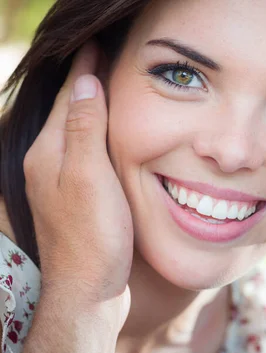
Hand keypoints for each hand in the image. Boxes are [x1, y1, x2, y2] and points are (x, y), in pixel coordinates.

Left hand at [23, 42, 131, 328]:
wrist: (89, 289)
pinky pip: (83, 152)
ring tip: (111, 89)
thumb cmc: (94, 235)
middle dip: (86, 83)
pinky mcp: (75, 198)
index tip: (100, 44)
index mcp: (48, 152)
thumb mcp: (90, 177)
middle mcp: (47, 163)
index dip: (85, 68)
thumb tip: (85, 82)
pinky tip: (110, 137)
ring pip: (75, 131)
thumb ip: (85, 128)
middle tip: (108, 59)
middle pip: (68, 110)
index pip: (69, 97)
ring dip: (91, 107)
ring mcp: (59, 182)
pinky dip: (96, 135)